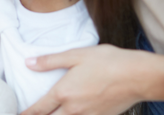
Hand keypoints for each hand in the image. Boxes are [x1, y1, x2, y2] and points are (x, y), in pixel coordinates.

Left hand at [22, 45, 163, 114]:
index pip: (39, 108)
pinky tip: (72, 114)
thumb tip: (29, 62)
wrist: (136, 76)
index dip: (27, 113)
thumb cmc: (106, 61)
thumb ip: (50, 61)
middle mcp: (74, 110)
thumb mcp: (75, 55)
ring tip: (50, 114)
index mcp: (64, 93)